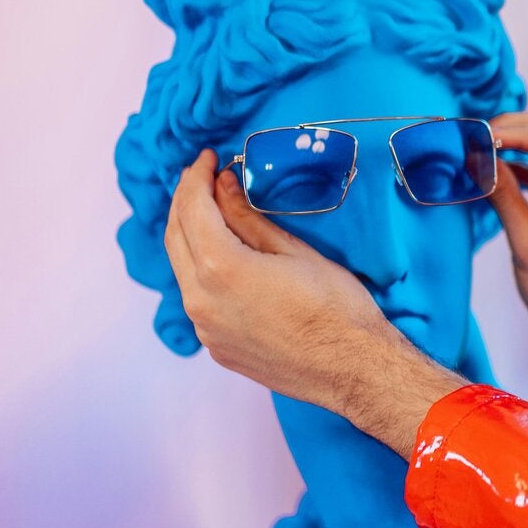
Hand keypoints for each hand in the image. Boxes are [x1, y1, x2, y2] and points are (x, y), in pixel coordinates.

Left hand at [163, 150, 467, 456]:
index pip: (192, 208)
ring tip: (214, 214)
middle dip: (185, 201)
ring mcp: (205, 329)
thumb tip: (223, 185)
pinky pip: (199, 301)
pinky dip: (204, 271)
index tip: (207, 157)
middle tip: (203, 178)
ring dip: (191, 237)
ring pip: (183, 271)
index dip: (195, 177)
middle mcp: (200, 301)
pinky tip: (228, 262)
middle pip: (174, 237)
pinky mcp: (217, 348)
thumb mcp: (294, 250)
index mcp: (220, 268)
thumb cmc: (336, 305)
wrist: (353, 369)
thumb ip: (248, 217)